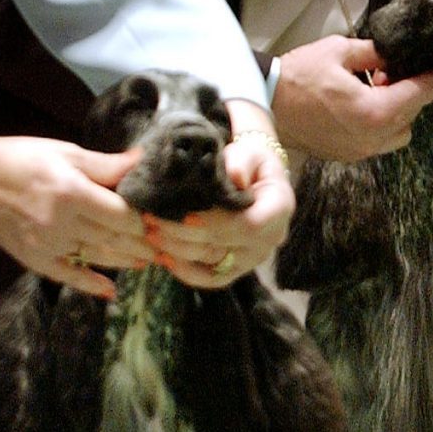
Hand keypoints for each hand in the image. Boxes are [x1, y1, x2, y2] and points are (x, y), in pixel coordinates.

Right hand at [0, 137, 153, 298]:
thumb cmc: (26, 160)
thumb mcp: (67, 154)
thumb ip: (106, 165)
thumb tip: (144, 160)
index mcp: (71, 192)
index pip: (120, 214)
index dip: (143, 220)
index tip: (161, 220)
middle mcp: (61, 222)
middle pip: (113, 239)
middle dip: (142, 244)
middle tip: (165, 246)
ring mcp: (47, 244)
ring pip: (97, 257)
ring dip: (125, 261)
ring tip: (146, 261)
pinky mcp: (35, 259)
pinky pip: (68, 276)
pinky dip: (91, 285)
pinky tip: (110, 290)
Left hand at [142, 108, 294, 288]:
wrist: (253, 177)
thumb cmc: (251, 162)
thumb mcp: (250, 152)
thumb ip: (242, 161)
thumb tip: (234, 177)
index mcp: (279, 209)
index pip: (249, 225)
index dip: (216, 224)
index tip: (185, 215)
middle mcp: (270, 239)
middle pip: (226, 247)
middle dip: (186, 237)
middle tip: (153, 221)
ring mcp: (254, 257)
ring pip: (215, 265)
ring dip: (180, 252)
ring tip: (152, 234)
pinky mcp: (238, 268)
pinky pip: (213, 279)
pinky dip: (187, 272)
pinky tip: (164, 258)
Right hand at [272, 33, 432, 162]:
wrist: (265, 105)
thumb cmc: (298, 77)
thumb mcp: (339, 52)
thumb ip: (374, 53)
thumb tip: (394, 54)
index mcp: (374, 111)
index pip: (419, 94)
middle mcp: (373, 137)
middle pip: (411, 114)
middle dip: (411, 92)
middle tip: (394, 70)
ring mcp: (361, 150)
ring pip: (399, 131)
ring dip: (397, 110)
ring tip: (376, 87)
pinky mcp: (349, 155)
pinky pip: (379, 139)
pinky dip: (380, 122)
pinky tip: (362, 102)